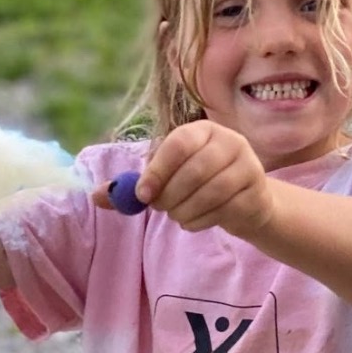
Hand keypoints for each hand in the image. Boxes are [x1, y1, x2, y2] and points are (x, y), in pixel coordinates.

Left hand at [92, 122, 275, 237]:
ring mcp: (248, 165)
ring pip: (210, 192)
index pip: (179, 143)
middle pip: (195, 170)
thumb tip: (95, 196)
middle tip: (161, 208)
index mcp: (202, 131)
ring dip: (185, 211)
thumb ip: (132, 187)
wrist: (244, 203)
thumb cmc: (197, 186)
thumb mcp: (166, 181)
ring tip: (177, 215)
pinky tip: (195, 221)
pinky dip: (201, 221)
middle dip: (171, 196)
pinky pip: (223, 210)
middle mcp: (229, 141)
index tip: (143, 194)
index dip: (158, 170)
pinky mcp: (256, 191)